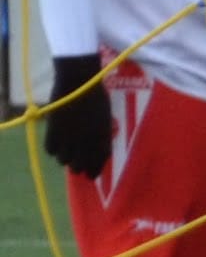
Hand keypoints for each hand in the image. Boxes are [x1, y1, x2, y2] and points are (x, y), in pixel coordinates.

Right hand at [40, 56, 108, 180]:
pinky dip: (53, 150)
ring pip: (64, 160)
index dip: (95, 170)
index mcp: (103, 134)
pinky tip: (56, 146)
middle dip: (80, 168)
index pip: (100, 160)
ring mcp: (69, 136)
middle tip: (77, 167)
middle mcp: (86, 139)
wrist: (78, 81)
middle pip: (80, 165)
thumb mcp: (104, 114)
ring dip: (66, 159)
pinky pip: (50, 150)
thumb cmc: (95, 93)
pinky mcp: (53, 131)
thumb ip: (102, 131)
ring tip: (66, 155)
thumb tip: (99, 145)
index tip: (92, 175)